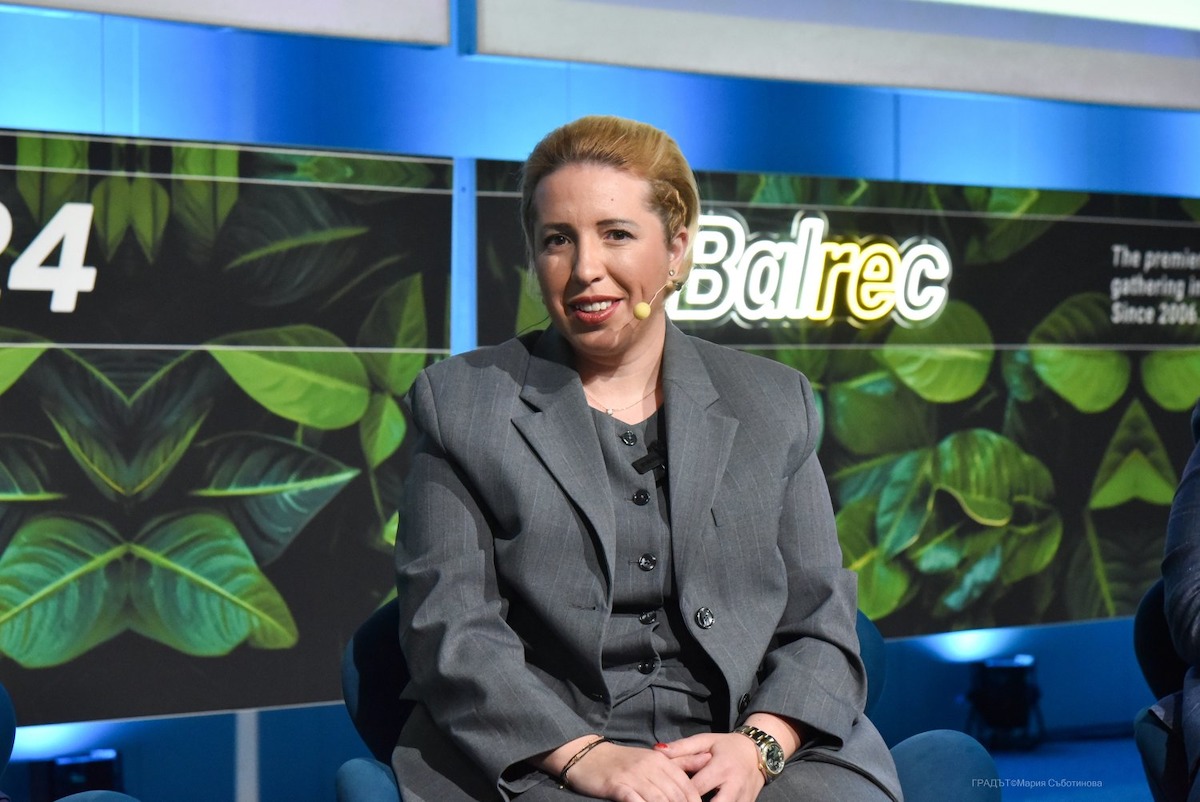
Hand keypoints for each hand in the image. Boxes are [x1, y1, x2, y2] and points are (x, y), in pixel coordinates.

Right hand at [564, 740, 710, 801]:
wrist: (588, 755)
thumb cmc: (623, 761)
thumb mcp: (653, 758)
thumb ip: (682, 761)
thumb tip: (708, 759)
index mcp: (661, 760)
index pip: (686, 786)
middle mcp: (650, 766)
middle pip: (675, 795)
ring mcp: (633, 776)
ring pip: (659, 800)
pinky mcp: (617, 786)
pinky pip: (635, 801)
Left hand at [655, 732, 763, 801]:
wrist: (758, 753)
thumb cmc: (726, 747)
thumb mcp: (705, 741)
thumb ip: (682, 747)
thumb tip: (657, 750)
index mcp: (721, 768)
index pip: (696, 788)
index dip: (679, 794)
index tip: (666, 794)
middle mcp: (734, 786)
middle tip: (676, 801)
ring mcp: (742, 799)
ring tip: (688, 801)